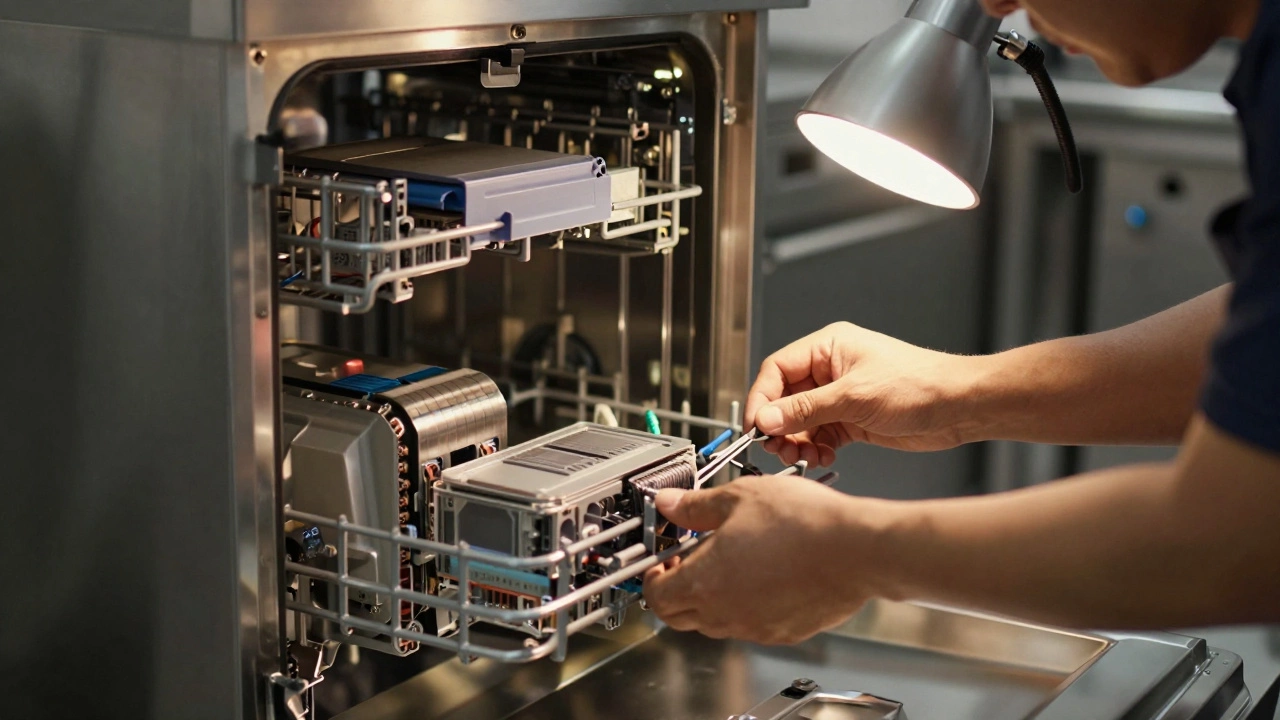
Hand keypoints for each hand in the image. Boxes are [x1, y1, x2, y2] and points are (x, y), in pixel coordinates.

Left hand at [642, 476, 873, 644]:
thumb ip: (695, 505)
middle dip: (677, 587)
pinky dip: (746, 603)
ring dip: (712, 595)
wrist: (856, 549)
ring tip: (731, 558)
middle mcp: (725, 614)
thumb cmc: (802, 523)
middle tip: (690, 558)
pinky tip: (764, 572)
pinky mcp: (784, 632)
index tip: (663, 557)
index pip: (655, 596)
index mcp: (703, 583)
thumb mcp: (738, 498)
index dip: (652, 575)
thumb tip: (669, 503)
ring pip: (716, 621)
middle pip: (680, 615)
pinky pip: (751, 623)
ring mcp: (755, 627)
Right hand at [745, 322, 984, 465]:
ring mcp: (840, 396)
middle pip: (785, 398)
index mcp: (827, 348)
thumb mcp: (853, 396)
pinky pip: (819, 435)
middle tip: (777, 447)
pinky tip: (823, 457)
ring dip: (796, 441)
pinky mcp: (851, 419)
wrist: (959, 407)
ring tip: (801, 456)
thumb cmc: (919, 384)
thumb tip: (766, 418)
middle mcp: (829, 371)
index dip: (762, 398)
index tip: (755, 426)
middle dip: (778, 425)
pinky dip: (816, 449)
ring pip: (800, 421)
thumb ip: (805, 409)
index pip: (777, 370)